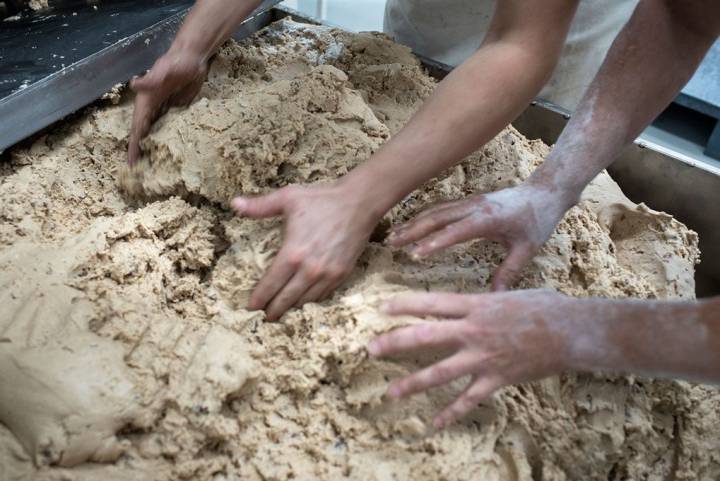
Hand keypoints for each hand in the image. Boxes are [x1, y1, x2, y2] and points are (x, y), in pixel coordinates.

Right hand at [128, 49, 207, 163]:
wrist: (193, 56)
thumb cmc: (177, 62)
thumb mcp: (164, 70)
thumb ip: (151, 79)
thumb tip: (134, 84)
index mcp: (146, 103)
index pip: (137, 129)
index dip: (134, 147)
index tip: (131, 166)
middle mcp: (154, 109)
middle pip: (145, 135)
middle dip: (143, 154)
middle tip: (143, 176)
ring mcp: (166, 110)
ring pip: (158, 134)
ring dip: (156, 150)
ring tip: (157, 170)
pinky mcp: (179, 110)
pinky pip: (173, 129)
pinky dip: (172, 141)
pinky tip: (175, 154)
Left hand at [231, 183, 380, 320]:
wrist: (359, 203)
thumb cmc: (322, 199)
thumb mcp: (288, 198)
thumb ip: (260, 206)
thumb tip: (234, 204)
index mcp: (292, 253)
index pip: (270, 285)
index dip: (258, 299)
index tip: (250, 308)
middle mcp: (309, 270)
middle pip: (286, 299)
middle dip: (272, 311)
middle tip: (263, 318)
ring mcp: (327, 274)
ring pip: (304, 301)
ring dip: (291, 309)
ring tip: (281, 313)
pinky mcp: (341, 274)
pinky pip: (322, 295)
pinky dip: (310, 302)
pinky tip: (303, 303)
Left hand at [368, 289, 576, 427]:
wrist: (571, 330)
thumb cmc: (545, 306)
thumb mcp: (511, 294)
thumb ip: (489, 298)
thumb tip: (483, 297)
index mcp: (475, 305)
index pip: (431, 303)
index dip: (404, 305)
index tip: (380, 307)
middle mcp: (473, 330)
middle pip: (425, 336)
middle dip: (395, 342)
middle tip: (370, 349)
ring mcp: (482, 356)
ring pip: (440, 372)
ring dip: (413, 383)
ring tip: (391, 393)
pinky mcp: (496, 378)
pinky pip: (468, 399)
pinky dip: (451, 413)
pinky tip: (435, 424)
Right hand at [387, 183, 573, 289]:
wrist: (544, 192)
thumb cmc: (537, 221)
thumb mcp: (527, 249)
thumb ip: (509, 272)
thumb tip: (495, 299)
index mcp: (488, 218)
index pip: (456, 230)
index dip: (435, 242)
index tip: (415, 254)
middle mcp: (474, 207)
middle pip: (437, 217)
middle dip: (412, 230)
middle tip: (391, 244)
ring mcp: (468, 202)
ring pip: (434, 211)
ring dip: (412, 223)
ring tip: (392, 236)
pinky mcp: (467, 202)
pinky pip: (439, 209)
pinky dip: (421, 217)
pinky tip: (409, 227)